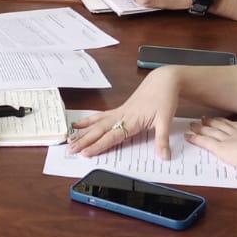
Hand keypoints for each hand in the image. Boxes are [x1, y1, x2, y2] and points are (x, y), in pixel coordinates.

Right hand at [68, 66, 182, 159]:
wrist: (163, 80)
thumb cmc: (164, 98)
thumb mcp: (166, 120)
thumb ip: (162, 139)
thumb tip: (163, 156)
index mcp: (132, 120)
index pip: (112, 136)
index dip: (98, 145)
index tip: (85, 152)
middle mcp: (122, 116)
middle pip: (99, 130)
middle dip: (84, 140)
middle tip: (70, 149)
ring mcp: (119, 112)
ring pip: (97, 123)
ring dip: (83, 132)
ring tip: (70, 138)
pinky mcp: (120, 109)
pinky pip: (101, 116)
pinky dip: (89, 121)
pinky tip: (80, 123)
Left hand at [185, 116, 236, 174]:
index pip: (231, 124)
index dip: (221, 121)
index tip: (215, 118)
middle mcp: (235, 132)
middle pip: (218, 125)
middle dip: (208, 122)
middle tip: (200, 119)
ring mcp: (227, 139)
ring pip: (209, 131)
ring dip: (199, 128)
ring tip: (191, 125)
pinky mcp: (221, 148)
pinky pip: (205, 142)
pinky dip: (195, 138)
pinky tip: (188, 136)